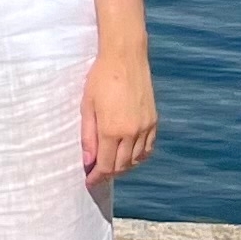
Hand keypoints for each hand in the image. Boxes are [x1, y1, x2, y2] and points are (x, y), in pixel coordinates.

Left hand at [82, 45, 156, 182]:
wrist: (125, 58)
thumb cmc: (100, 78)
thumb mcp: (87, 106)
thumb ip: (87, 136)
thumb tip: (88, 161)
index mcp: (111, 130)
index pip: (105, 165)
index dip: (97, 176)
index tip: (89, 181)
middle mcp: (131, 133)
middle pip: (121, 166)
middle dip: (109, 173)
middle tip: (97, 174)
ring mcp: (145, 128)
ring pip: (136, 160)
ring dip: (123, 167)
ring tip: (111, 165)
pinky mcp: (153, 122)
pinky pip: (148, 149)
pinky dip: (138, 157)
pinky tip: (129, 156)